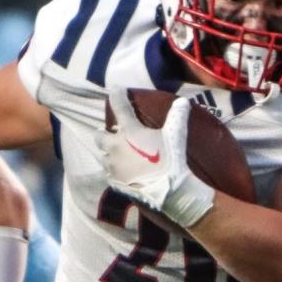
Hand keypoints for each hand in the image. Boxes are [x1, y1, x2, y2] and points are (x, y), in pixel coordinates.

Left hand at [100, 91, 214, 228]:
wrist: (168, 191)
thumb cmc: (171, 159)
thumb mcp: (176, 135)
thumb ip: (177, 116)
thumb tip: (183, 101)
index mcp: (129, 132)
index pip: (119, 107)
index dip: (117, 96)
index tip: (115, 90)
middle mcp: (115, 147)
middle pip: (99, 136)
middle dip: (103, 134)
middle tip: (110, 133)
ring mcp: (113, 166)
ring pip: (103, 157)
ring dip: (108, 154)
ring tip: (117, 155)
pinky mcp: (115, 183)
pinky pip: (110, 174)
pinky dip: (114, 171)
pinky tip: (122, 172)